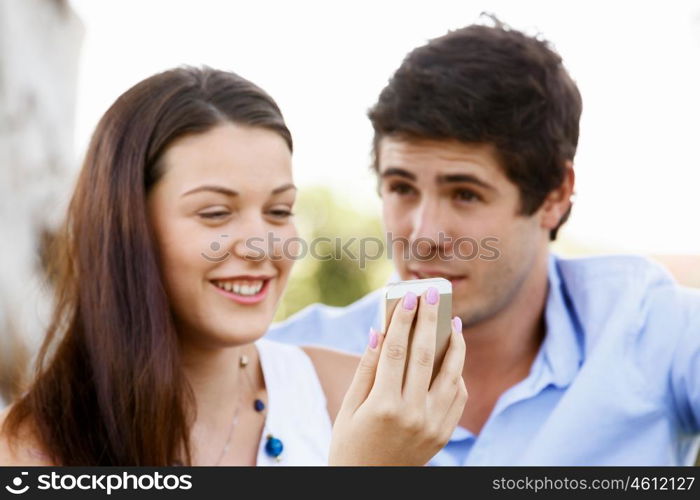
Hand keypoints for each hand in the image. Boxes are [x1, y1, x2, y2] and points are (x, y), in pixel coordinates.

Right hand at [329, 287, 466, 465]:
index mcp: (383, 405)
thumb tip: (379, 332)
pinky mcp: (443, 435)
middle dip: (429, 320)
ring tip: (453, 322)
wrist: (368, 486)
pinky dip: (457, 374)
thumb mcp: (348, 407)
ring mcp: (432, 426)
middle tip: (432, 295)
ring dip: (454, 345)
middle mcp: (412, 414)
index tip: (408, 298)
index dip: (402, 321)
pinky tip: (452, 358)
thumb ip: (367, 369)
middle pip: (425, 356)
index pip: (396, 351)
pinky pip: (457, 397)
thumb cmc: (350, 444)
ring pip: (451, 375)